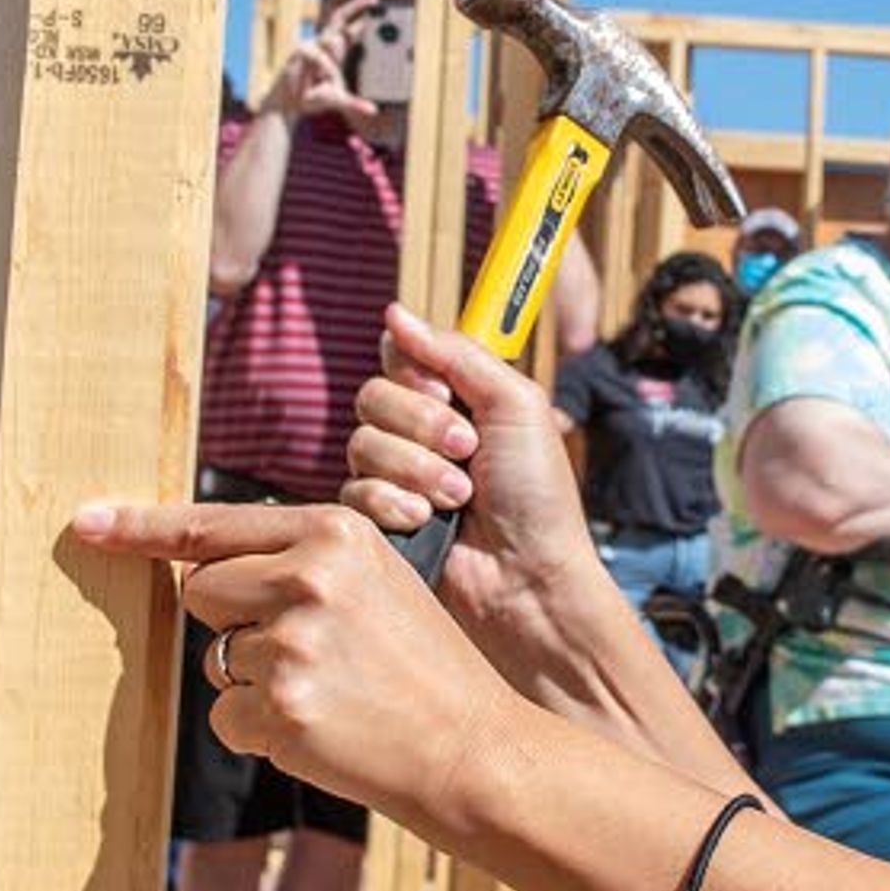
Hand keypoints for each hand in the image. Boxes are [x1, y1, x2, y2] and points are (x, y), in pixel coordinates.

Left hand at [71, 495, 518, 842]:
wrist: (472, 747)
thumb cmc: (421, 666)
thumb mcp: (375, 581)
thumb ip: (299, 563)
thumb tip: (200, 572)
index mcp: (335, 530)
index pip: (211, 527)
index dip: (139, 527)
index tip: (86, 522)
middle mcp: (308, 577)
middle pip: (200, 593)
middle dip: (233, 624)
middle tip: (311, 652)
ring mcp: (292, 644)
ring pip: (215, 660)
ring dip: (255, 683)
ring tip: (332, 694)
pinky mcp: (282, 709)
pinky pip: (227, 718)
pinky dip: (260, 733)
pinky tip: (322, 731)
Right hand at [259, 0, 382, 130]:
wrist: (288, 103)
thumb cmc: (313, 97)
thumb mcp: (338, 100)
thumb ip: (355, 104)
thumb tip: (374, 112)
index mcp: (333, 50)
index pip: (347, 26)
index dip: (360, 13)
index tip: (377, 1)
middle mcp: (322, 43)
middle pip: (340, 17)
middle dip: (357, 6)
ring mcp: (311, 45)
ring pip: (329, 41)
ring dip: (333, 58)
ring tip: (325, 77)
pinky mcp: (299, 52)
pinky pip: (316, 55)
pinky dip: (321, 67)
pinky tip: (319, 78)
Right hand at [344, 305, 620, 688]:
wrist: (529, 577)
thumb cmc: (537, 496)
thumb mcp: (516, 405)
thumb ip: (457, 353)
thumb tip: (396, 312)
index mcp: (453, 398)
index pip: (399, 355)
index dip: (415, 371)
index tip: (447, 393)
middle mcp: (418, 432)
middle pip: (373, 395)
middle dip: (422, 425)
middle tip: (466, 450)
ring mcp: (394, 476)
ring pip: (360, 444)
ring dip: (417, 470)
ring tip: (458, 498)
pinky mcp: (376, 520)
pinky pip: (352, 493)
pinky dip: (394, 506)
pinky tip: (427, 523)